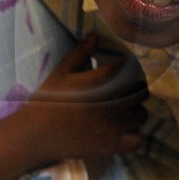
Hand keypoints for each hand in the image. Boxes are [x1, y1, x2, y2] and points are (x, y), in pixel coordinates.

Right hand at [17, 35, 148, 164]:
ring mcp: (115, 125)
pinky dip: (134, 135)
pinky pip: (138, 139)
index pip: (130, 69)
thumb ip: (81, 52)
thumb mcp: (61, 71)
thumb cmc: (47, 100)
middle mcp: (114, 102)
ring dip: (135, 111)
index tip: (122, 70)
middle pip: (141, 91)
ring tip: (124, 111)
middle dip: (135, 89)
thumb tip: (95, 35)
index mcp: (102, 81)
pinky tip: (124, 130)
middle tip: (124, 91)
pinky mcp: (113, 145)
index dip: (128, 68)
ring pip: (142, 114)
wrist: (36, 134)